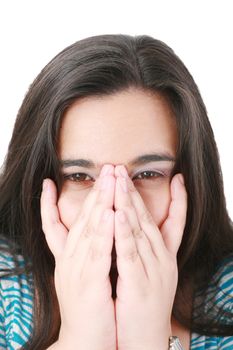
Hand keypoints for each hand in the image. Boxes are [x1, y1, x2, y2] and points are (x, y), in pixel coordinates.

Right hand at [40, 165, 116, 349]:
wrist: (84, 341)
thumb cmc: (89, 306)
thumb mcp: (84, 274)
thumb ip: (89, 251)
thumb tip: (99, 231)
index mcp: (70, 255)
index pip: (73, 219)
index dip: (80, 196)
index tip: (85, 177)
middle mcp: (70, 257)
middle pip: (83, 217)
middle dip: (97, 191)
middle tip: (107, 168)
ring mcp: (77, 268)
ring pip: (89, 229)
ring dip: (100, 203)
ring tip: (109, 181)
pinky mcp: (88, 282)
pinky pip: (96, 252)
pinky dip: (102, 232)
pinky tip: (109, 214)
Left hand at [114, 165, 186, 349]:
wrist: (145, 341)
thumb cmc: (144, 305)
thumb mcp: (152, 273)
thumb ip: (147, 250)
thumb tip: (139, 229)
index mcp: (165, 257)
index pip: (175, 222)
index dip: (178, 199)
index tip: (177, 177)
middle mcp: (162, 260)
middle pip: (148, 220)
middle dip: (134, 192)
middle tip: (122, 170)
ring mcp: (153, 271)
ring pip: (140, 231)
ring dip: (129, 205)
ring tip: (119, 183)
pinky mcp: (138, 284)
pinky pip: (130, 253)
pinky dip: (124, 232)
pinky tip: (117, 214)